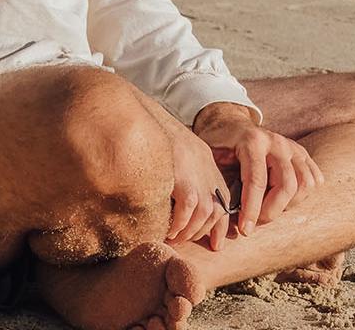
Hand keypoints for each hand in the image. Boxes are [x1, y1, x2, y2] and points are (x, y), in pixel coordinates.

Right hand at [152, 108, 233, 250]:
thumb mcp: (165, 155)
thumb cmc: (142, 137)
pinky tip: (169, 230)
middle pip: (219, 206)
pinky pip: (189, 206)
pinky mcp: (180, 171)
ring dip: (192, 230)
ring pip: (207, 210)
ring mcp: (194, 167)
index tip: (215, 243)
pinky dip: (181, 223)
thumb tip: (170, 205)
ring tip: (175, 238)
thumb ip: (174, 175)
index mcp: (203, 159)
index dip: (219, 223)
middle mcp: (204, 163)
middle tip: (185, 240)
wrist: (131, 112)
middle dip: (205, 230)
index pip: (223, 196)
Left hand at [192, 102, 323, 237]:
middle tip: (255, 223)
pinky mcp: (302, 153)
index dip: (252, 210)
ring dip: (288, 204)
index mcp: (252, 141)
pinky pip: (314, 179)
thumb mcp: (210, 161)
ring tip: (268, 209)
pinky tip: (283, 199)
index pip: (258, 181)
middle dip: (271, 211)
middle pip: (287, 184)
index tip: (245, 230)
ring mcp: (292, 146)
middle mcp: (277, 141)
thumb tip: (222, 219)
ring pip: (305, 184)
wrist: (230, 124)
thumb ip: (218, 185)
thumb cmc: (218, 147)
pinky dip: (302, 195)